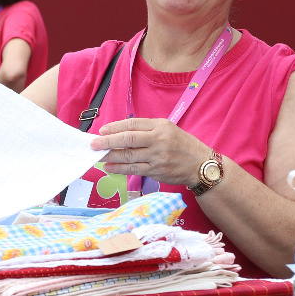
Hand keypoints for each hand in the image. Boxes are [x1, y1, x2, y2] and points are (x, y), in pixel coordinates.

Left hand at [92, 118, 211, 187]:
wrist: (201, 164)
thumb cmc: (183, 145)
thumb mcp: (168, 129)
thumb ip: (147, 129)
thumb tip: (120, 132)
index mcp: (161, 126)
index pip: (133, 124)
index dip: (115, 127)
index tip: (102, 130)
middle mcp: (159, 140)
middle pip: (128, 139)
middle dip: (108, 141)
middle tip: (93, 143)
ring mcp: (157, 157)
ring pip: (128, 156)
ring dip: (110, 156)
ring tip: (98, 155)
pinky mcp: (156, 171)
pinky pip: (133, 169)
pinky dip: (119, 168)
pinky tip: (109, 166)